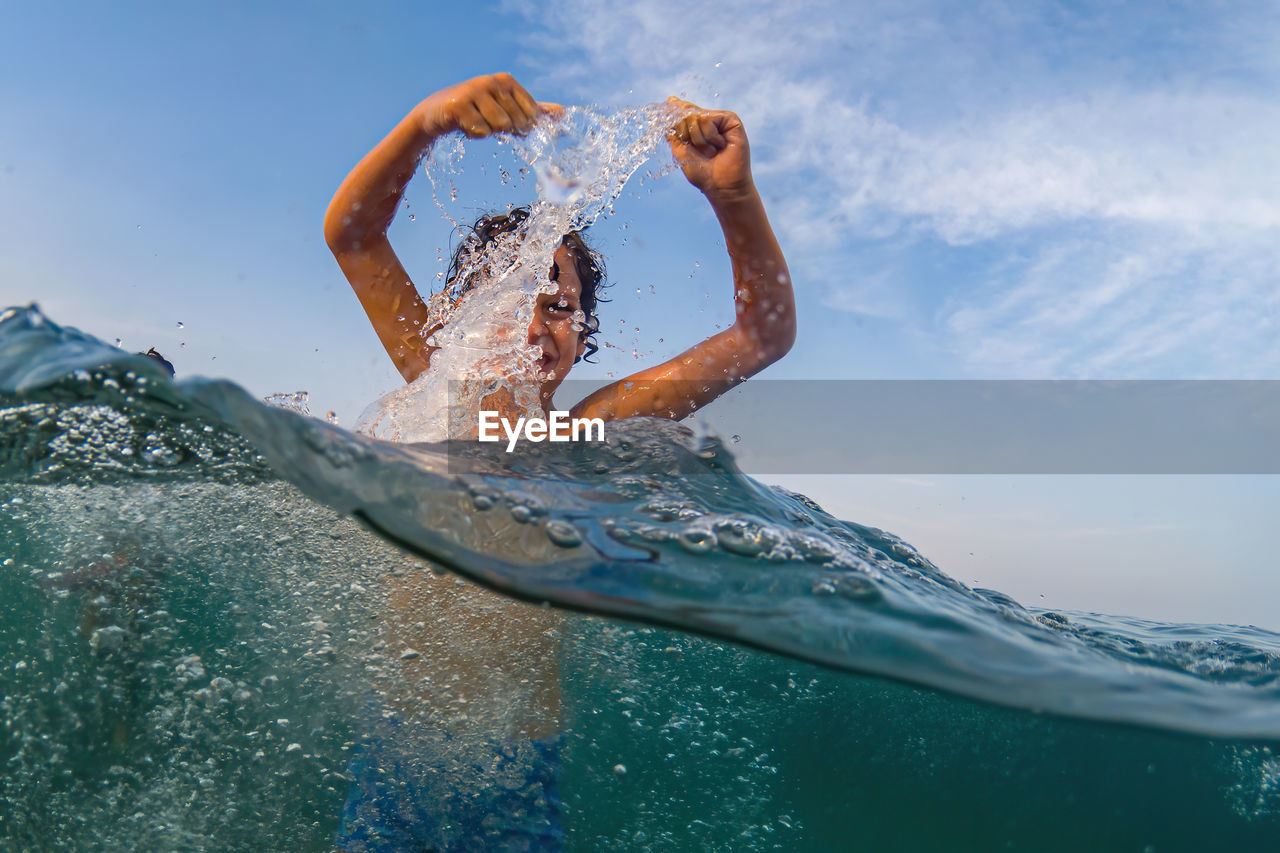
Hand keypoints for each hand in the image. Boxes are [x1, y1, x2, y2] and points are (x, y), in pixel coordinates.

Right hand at [419, 73, 562, 138]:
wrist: (436, 113)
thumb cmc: (477, 111)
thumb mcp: (506, 109)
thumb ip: (535, 111)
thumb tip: (563, 114)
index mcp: (506, 81)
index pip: (531, 114)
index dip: (522, 126)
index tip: (507, 124)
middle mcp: (491, 81)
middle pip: (515, 122)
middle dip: (503, 130)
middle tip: (486, 121)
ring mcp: (474, 90)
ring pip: (499, 127)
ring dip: (487, 131)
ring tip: (475, 121)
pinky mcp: (457, 105)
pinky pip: (480, 131)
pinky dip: (473, 134)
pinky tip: (463, 124)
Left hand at [667, 97, 753, 201]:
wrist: (721, 186)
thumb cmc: (702, 172)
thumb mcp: (680, 150)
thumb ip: (673, 130)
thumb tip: (670, 102)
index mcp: (694, 126)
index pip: (680, 110)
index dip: (673, 111)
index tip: (671, 105)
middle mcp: (707, 120)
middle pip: (685, 112)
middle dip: (687, 135)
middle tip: (699, 151)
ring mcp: (719, 119)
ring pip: (695, 117)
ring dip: (700, 140)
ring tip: (711, 152)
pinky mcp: (730, 119)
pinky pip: (708, 119)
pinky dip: (710, 137)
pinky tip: (720, 146)